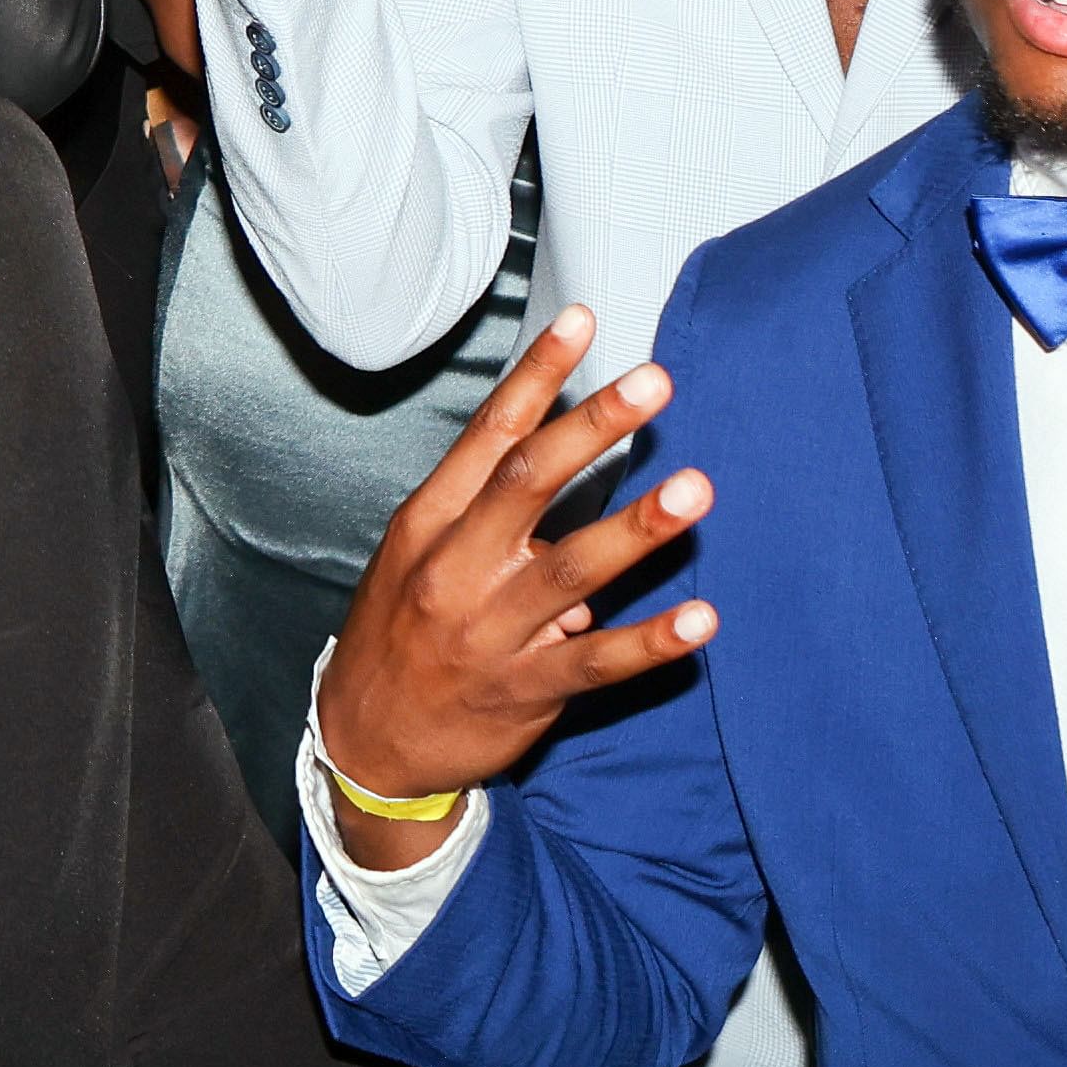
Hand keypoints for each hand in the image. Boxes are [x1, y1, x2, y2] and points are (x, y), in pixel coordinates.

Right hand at [314, 313, 719, 856]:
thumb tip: (571, 495)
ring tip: (695, 489)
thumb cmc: (399, 632)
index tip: (583, 321)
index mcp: (429, 524)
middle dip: (594, 429)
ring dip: (637, 528)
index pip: (489, 436)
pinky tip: (700, 620)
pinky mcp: (523, 692)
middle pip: (529, 485)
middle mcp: (457, 570)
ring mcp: (490, 634)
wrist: (366, 744)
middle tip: (654, 383)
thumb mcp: (417, 559)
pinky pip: (596, 664)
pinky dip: (650, 642)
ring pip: (572, 571)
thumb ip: (487, 521)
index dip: (538, 376)